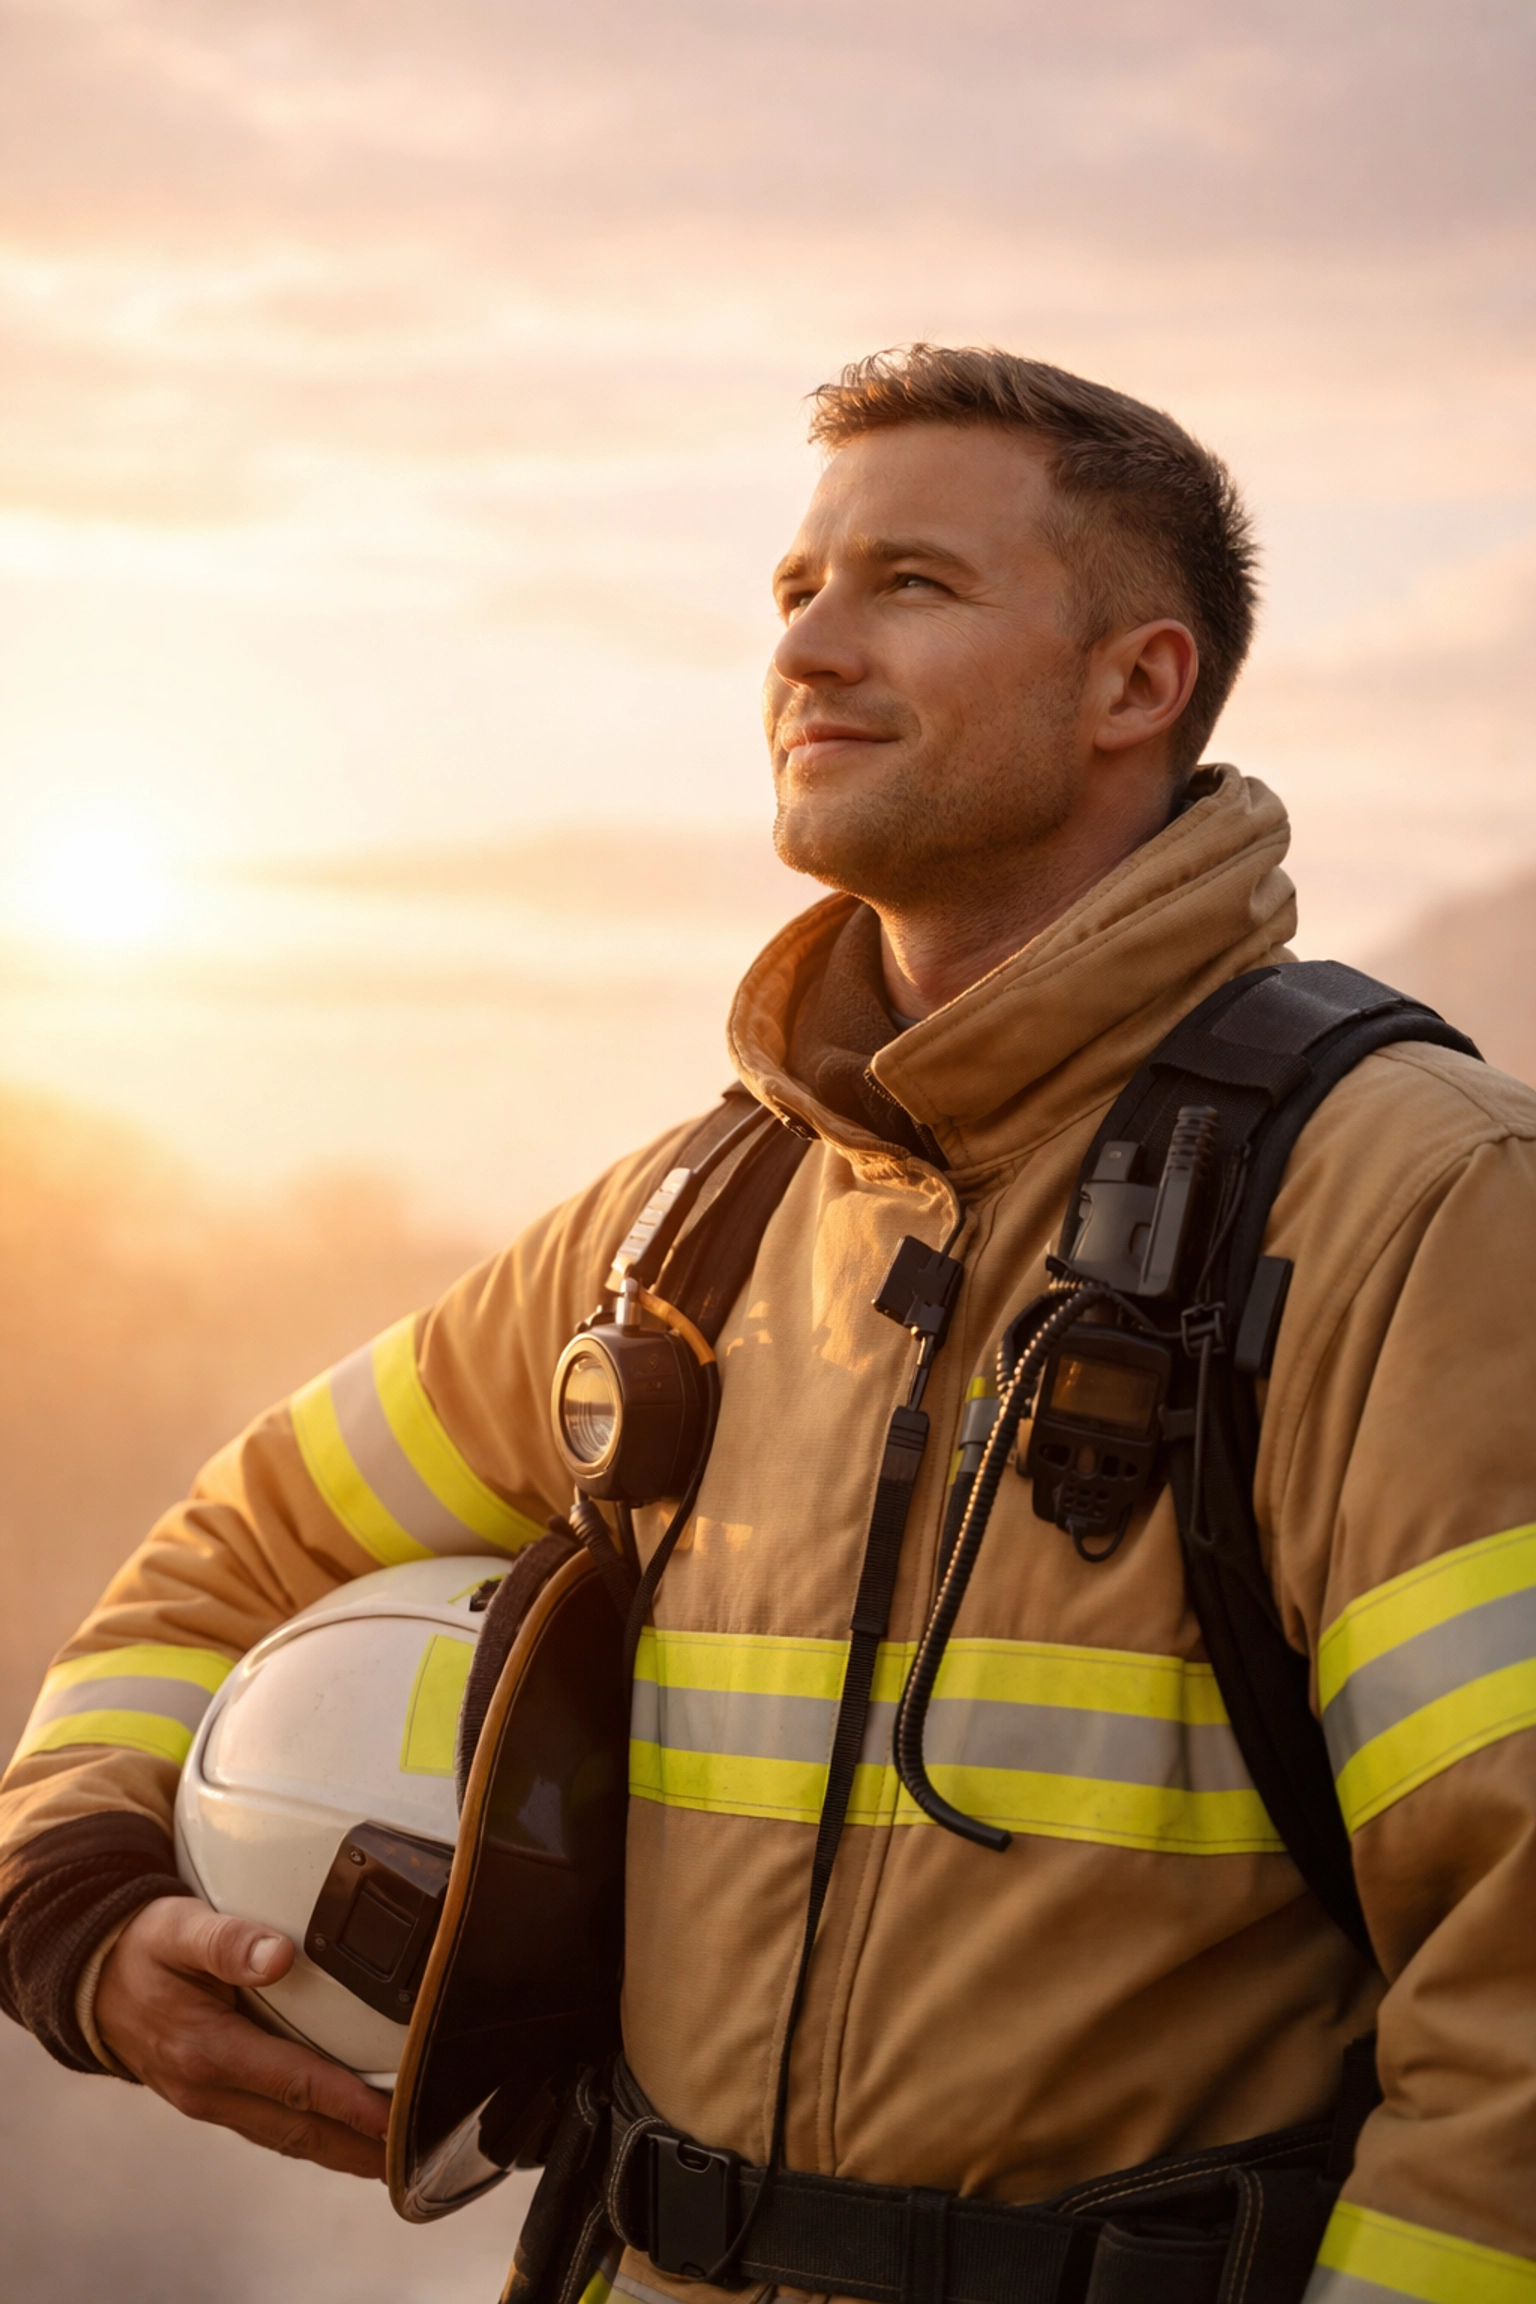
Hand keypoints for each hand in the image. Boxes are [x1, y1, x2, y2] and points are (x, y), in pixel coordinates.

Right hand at [96, 1895, 389, 2177]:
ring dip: (338, 2151)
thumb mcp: (178, 1928)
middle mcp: (208, 2088)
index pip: (295, 2084)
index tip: (395, 2118)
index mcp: (206, 2049)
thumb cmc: (144, 1947)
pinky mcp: (211, 2098)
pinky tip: (340, 2138)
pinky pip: (269, 2127)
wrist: (91, 1980)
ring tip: (391, 2159)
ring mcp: (207, 2101)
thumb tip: (278, 1956)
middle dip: (357, 2146)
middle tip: (413, 2157)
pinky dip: (309, 2138)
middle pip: (297, 2129)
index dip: (349, 2104)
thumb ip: (227, 1940)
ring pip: (285, 2137)